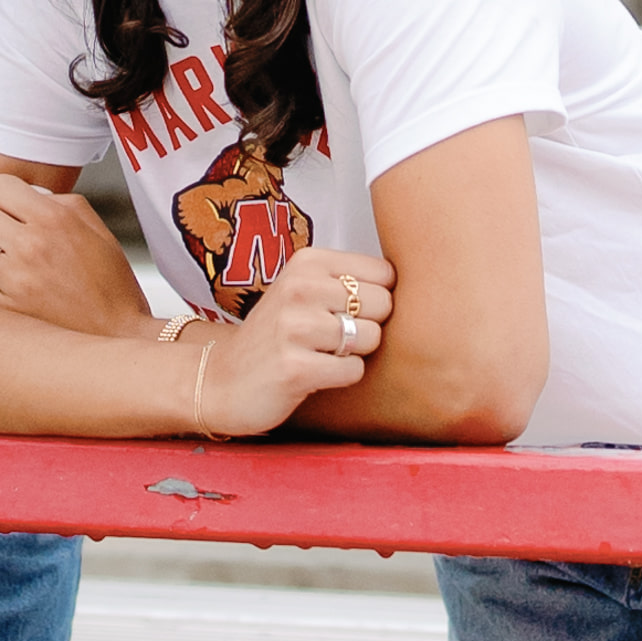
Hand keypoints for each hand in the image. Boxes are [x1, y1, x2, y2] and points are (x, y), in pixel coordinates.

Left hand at [0, 170, 154, 339]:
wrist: (119, 338)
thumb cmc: (111, 286)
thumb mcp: (97, 231)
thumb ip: (61, 204)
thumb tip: (27, 195)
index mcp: (56, 219)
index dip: (4, 197)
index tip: (12, 211)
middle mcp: (32, 245)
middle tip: (1, 236)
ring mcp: (15, 280)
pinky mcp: (3, 312)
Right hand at [191, 251, 392, 436]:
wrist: (222, 379)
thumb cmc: (278, 335)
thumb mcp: (306, 290)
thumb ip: (350, 280)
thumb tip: (418, 282)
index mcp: (307, 261)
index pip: (385, 273)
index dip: (376, 299)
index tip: (345, 312)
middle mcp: (299, 287)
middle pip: (383, 305)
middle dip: (368, 327)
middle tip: (332, 338)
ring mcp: (294, 327)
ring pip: (371, 338)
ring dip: (354, 354)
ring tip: (321, 354)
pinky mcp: (295, 368)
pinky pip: (353, 370)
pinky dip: (341, 377)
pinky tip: (313, 375)